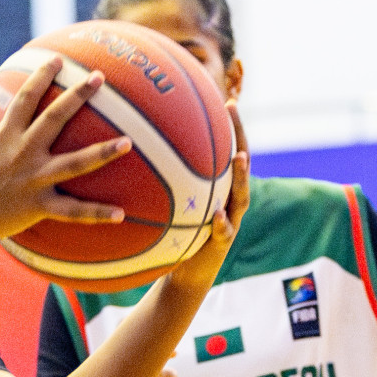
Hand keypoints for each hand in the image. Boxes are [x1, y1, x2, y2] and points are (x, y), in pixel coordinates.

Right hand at [0, 58, 130, 246]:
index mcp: (5, 136)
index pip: (25, 98)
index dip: (41, 76)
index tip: (58, 59)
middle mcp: (22, 153)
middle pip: (54, 119)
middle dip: (77, 95)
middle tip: (99, 77)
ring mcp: (33, 179)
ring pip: (74, 163)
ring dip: (103, 152)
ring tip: (129, 142)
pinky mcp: (39, 205)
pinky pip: (72, 211)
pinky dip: (96, 214)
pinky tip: (121, 214)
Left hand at [166, 99, 250, 292]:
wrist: (184, 274)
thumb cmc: (173, 235)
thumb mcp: (168, 207)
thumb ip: (160, 184)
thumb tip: (133, 154)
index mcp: (218, 188)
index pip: (227, 152)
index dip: (231, 128)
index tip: (226, 101)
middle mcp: (229, 200)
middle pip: (242, 164)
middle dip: (239, 137)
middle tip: (233, 112)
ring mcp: (230, 221)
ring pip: (241, 196)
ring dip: (242, 177)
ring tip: (239, 160)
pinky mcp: (220, 246)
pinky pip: (224, 233)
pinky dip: (222, 224)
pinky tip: (217, 216)